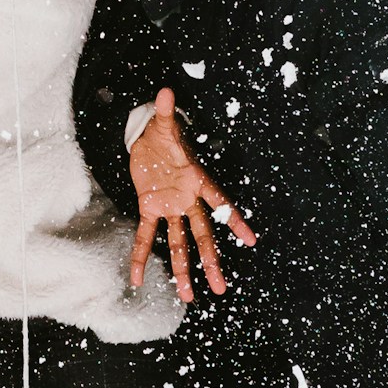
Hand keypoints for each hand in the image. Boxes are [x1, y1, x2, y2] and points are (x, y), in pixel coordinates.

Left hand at [131, 88, 256, 300]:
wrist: (146, 139)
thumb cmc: (161, 134)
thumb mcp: (162, 124)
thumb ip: (165, 112)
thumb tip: (165, 91)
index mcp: (196, 181)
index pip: (219, 203)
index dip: (233, 220)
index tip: (250, 238)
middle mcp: (186, 199)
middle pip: (203, 234)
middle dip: (211, 261)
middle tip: (221, 287)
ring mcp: (170, 207)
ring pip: (180, 242)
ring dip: (182, 269)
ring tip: (187, 296)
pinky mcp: (149, 208)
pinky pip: (146, 236)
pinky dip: (141, 256)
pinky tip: (137, 278)